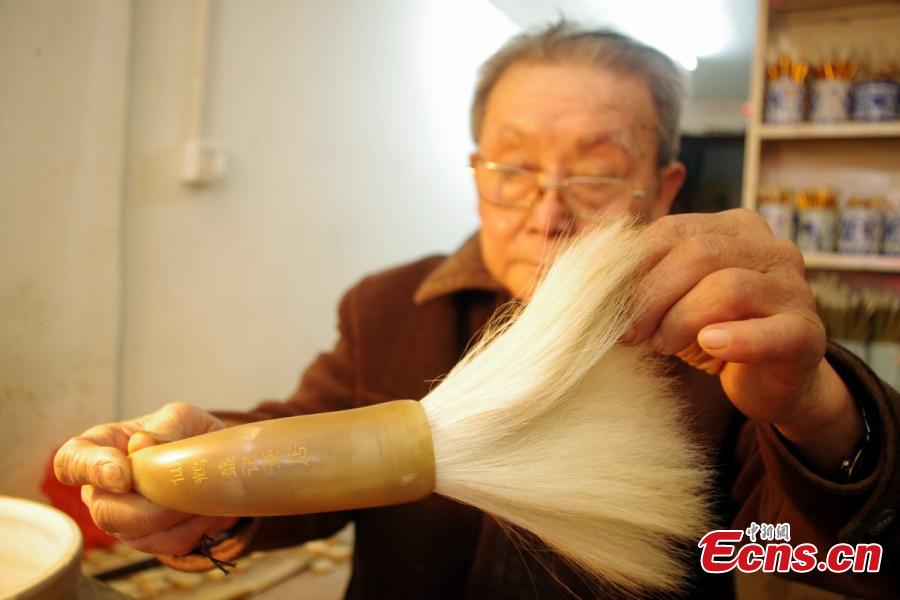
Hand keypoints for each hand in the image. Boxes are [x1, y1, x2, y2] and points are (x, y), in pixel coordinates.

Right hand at [54, 402, 237, 554]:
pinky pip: (165, 544)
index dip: (89, 471)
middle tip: (185, 488)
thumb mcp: (182, 418)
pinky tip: (205, 509)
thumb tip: (141, 444)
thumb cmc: (186, 433)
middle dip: (150, 505)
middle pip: (105, 512)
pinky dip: (192, 528)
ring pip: (136, 534)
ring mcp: (121, 518)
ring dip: (177, 516)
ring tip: (203, 493)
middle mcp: (101, 488)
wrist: (215, 462)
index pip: (71, 461)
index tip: (122, 476)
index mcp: (101, 447)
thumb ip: (164, 427)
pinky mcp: (147, 539)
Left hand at [623, 209, 861, 471]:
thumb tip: (574, 275)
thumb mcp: (670, 297)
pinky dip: (736, 339)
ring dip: (680, 319)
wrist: (768, 381)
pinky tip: (710, 346)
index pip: (672, 230)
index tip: (608, 306)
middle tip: (628, 334)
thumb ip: (639, 278)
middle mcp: (769, 247)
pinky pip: (772, 331)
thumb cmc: (709, 331)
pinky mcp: (808, 334)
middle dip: (651, 295)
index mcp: (733, 227)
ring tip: (662, 345)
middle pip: (699, 253)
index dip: (634, 268)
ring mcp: (794, 288)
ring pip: (729, 287)